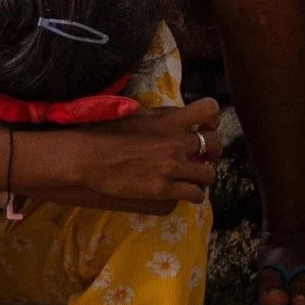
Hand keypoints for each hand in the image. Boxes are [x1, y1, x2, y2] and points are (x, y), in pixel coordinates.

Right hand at [52, 98, 222, 205]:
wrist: (89, 157)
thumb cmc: (108, 131)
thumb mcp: (141, 113)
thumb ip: (164, 117)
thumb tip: (178, 118)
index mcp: (171, 119)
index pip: (210, 109)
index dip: (213, 119)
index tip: (206, 127)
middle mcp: (177, 141)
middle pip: (214, 144)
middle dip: (213, 151)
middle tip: (204, 157)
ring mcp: (171, 167)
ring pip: (208, 174)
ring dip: (204, 176)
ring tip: (194, 178)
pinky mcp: (163, 189)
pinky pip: (194, 194)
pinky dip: (194, 194)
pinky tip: (186, 193)